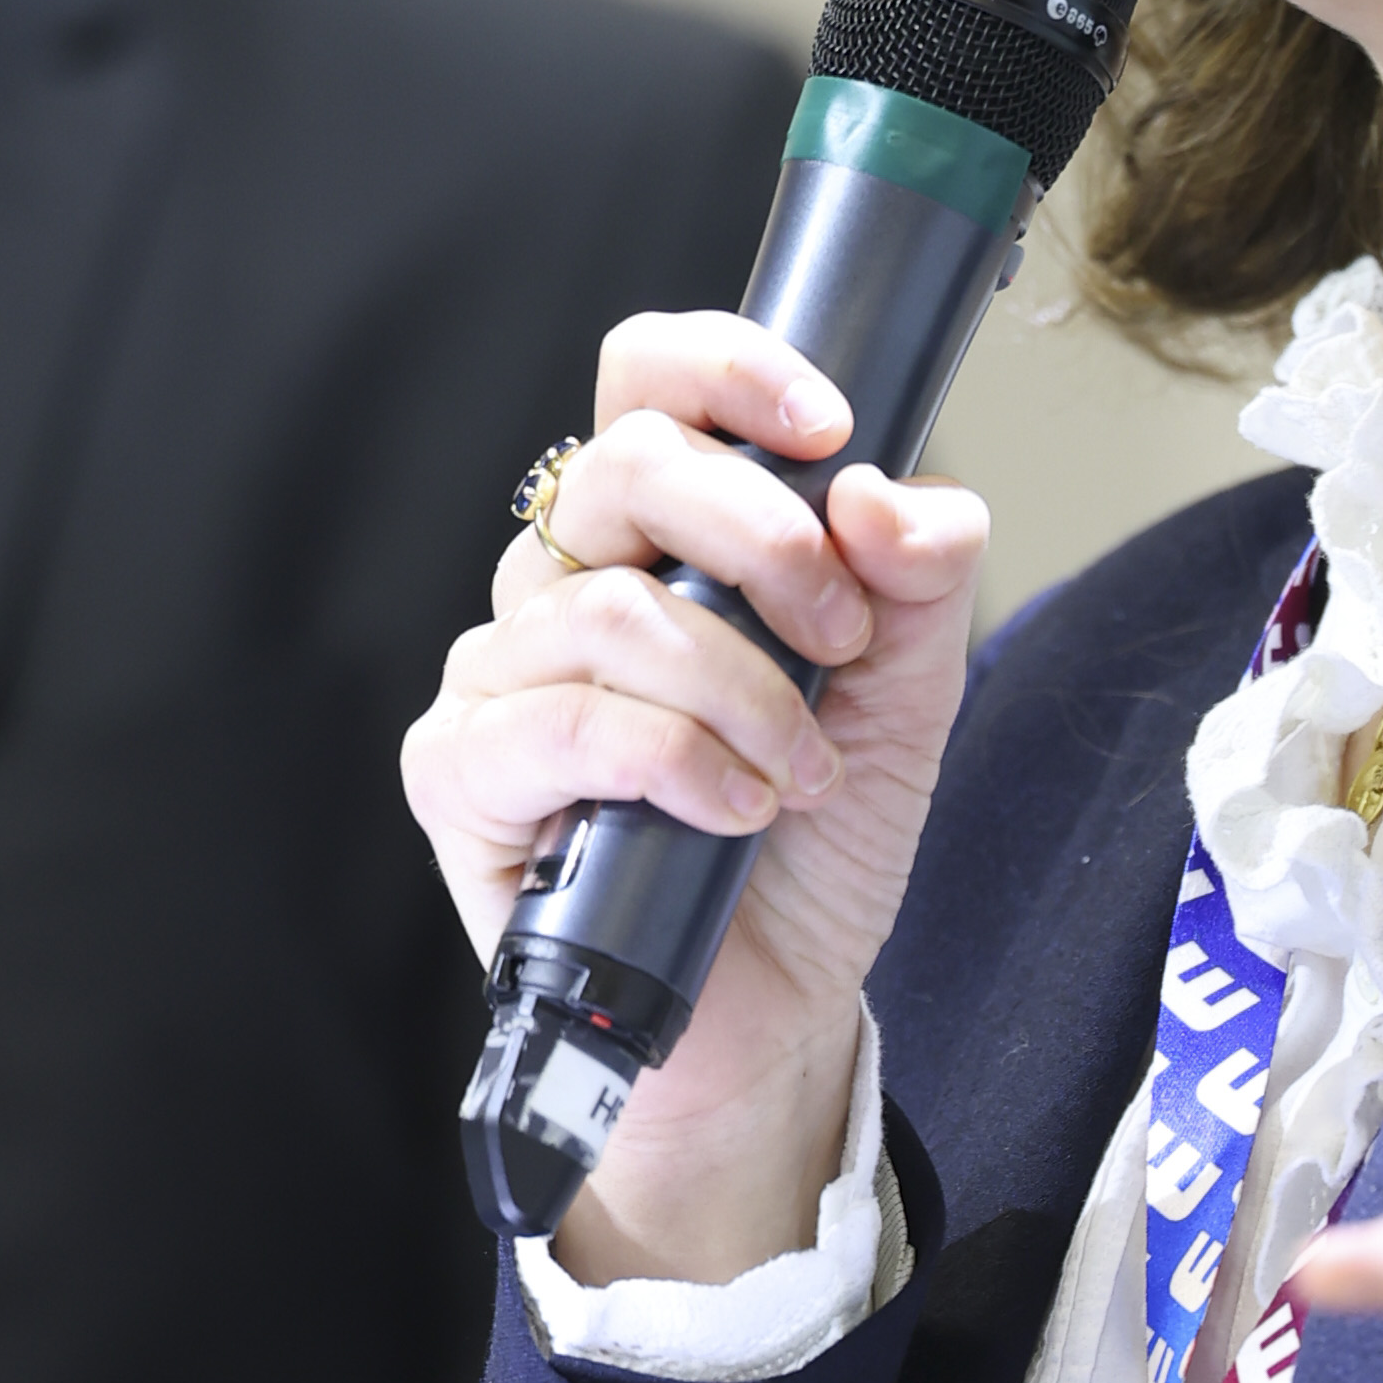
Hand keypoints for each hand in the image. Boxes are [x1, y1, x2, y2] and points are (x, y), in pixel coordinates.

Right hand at [400, 314, 987, 1283]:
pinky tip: (734, 810)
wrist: (769, 1013)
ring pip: (610, 605)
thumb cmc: (809, 848)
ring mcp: (501, 674)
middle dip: (764, 537)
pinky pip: (564, 718)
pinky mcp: (462, 772)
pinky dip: (677, 759)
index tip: (830, 428)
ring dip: (743, 690)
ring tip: (799, 772)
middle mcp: (563, 583)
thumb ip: (921, 579)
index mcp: (659, 535)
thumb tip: (887, 497)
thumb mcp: (908, 698)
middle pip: (625, 463)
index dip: (729, 369)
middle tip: (841, 636)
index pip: (647, 382)